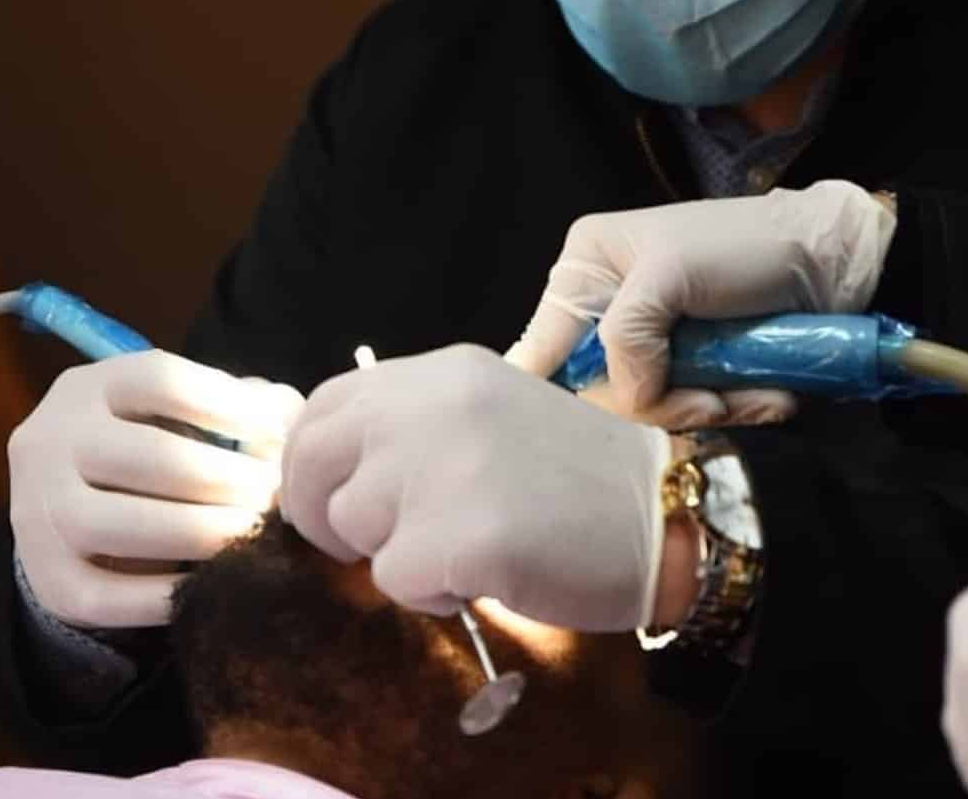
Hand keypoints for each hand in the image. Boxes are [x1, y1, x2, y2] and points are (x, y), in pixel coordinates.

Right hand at [9, 351, 303, 627]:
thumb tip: (289, 421)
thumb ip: (238, 402)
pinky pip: (108, 598)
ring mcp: (37, 513)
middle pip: (155, 457)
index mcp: (88, 386)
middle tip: (276, 499)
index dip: (231, 406)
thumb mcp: (177, 406)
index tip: (280, 435)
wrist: (66, 504)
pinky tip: (213, 583)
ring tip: (253, 536)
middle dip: (232, 481)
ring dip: (207, 535)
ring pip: (126, 527)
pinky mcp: (46, 582)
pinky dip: (168, 596)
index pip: (163, 380)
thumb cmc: (149, 442)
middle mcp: (50, 441)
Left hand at [279, 344, 672, 630]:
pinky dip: (428, 594)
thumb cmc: (574, 474)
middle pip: (314, 464)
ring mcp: (441, 467)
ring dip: (392, 555)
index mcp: (436, 373)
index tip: (324, 496)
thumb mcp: (486, 410)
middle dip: (320, 514)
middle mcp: (427, 406)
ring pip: (353, 528)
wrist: (660, 516)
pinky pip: (395, 581)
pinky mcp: (460, 535)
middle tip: (358, 544)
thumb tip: (337, 469)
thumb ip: (414, 422)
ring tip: (458, 549)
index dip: (308, 460)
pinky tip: (480, 577)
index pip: (323, 406)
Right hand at [506, 180, 894, 427]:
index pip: (542, 345)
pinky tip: (767, 393)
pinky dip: (732, 408)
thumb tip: (627, 399)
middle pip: (598, 389)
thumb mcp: (673, 274)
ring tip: (754, 390)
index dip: (549, 391)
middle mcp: (609, 305)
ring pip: (649, 408)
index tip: (570, 431)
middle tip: (708, 397)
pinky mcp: (694, 365)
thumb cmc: (746, 247)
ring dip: (705, 407)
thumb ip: (627, 335)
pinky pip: (692, 409)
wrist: (834, 258)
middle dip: (657, 401)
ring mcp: (654, 340)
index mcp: (587, 267)